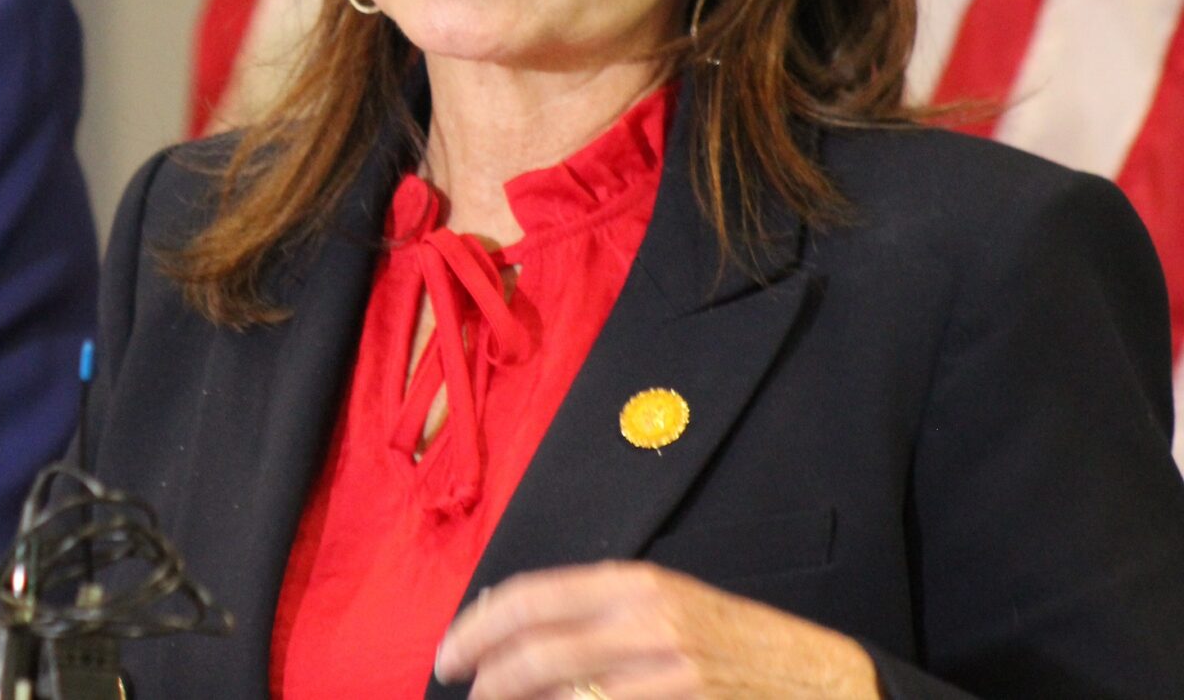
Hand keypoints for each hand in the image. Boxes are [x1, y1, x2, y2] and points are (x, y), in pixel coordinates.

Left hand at [432, 561, 879, 697]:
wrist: (824, 679)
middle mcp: (649, 623)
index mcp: (636, 584)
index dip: (477, 629)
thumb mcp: (666, 605)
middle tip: (465, 698)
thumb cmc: (736, 641)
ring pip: (563, 696)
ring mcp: (669, 674)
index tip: (449, 656)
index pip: (530, 599)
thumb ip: (598, 613)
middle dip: (485, 683)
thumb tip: (513, 625)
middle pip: (535, 654)